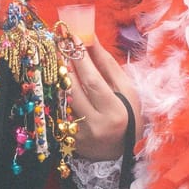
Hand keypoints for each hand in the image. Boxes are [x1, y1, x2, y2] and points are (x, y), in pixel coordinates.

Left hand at [68, 41, 138, 161]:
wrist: (125, 151)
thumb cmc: (130, 115)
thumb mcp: (126, 89)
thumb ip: (107, 65)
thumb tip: (91, 39)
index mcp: (114, 112)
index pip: (92, 81)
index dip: (81, 58)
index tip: (73, 38)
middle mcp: (95, 125)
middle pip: (72, 89)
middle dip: (64, 63)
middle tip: (59, 43)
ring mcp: (80, 135)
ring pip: (62, 100)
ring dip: (58, 77)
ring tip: (59, 58)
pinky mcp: (70, 140)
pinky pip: (60, 112)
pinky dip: (59, 94)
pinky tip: (60, 82)